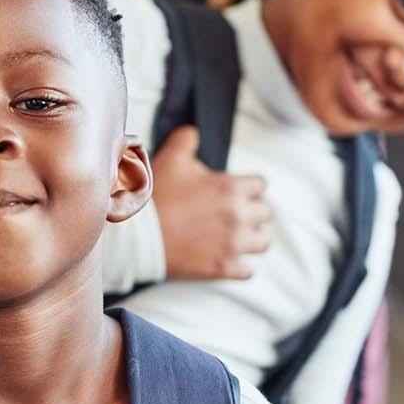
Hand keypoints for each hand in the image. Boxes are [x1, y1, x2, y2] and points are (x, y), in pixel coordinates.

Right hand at [152, 126, 271, 280]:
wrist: (137, 234)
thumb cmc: (155, 196)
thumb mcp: (170, 159)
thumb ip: (187, 140)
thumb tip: (193, 133)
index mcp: (231, 188)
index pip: (261, 186)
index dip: (249, 188)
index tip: (238, 193)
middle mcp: (238, 216)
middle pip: (267, 213)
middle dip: (253, 212)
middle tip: (237, 214)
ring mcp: (233, 244)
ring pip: (263, 242)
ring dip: (252, 238)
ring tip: (238, 237)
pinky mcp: (223, 267)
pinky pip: (248, 270)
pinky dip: (240, 265)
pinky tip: (228, 258)